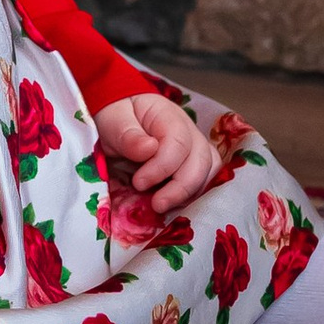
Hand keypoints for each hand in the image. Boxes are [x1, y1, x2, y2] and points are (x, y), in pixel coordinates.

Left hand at [94, 91, 218, 214]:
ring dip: (190, 194)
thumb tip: (149, 148)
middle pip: (202, 160)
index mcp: (169, 116)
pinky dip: (194, 196)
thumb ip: (128, 136)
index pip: (179, 143)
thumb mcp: (114, 122)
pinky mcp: (196, 165)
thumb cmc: (118, 120)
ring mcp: (196, 147)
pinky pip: (207, 181)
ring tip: (164, 207)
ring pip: (209, 172)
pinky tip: (174, 206)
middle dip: (181, 188)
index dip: (162, 167)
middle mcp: (190, 131)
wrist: (122, 123)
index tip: (139, 183)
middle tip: (157, 204)